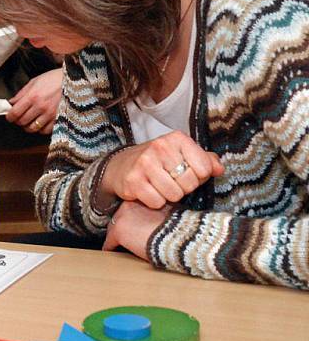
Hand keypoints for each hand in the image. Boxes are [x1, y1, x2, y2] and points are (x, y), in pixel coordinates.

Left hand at [5, 68, 62, 133]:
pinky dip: (41, 129)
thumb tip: (11, 103)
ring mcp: (51, 115)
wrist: (74, 80)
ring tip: (30, 121)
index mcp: (33, 96)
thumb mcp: (34, 82)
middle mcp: (41, 107)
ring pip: (33, 128)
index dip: (9, 117)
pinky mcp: (59, 119)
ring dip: (29, 126)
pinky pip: (46, 131)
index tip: (10, 117)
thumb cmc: (54, 79)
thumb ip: (21, 94)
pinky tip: (41, 123)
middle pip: (22, 122)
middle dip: (18, 121)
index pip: (15, 113)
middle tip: (20, 117)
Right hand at [99, 131, 223, 209]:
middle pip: (190, 183)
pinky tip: (148, 192)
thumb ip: (205, 160)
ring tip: (159, 186)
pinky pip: (157, 202)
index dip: (198, 176)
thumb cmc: (157, 161)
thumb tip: (219, 169)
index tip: (185, 173)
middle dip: (183, 188)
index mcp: (177, 138)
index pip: (204, 169)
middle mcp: (160, 147)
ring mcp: (145, 163)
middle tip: (170, 181)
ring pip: (174, 195)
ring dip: (169, 196)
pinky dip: (154, 202)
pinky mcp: (133, 180)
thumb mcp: (182, 154)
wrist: (121, 166)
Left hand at [102, 200, 171, 260]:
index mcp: (140, 199)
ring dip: (115, 236)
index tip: (133, 226)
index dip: (132, 220)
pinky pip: (110, 241)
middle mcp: (128, 205)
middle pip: (120, 218)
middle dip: (122, 226)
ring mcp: (121, 218)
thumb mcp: (168, 212)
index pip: (130, 210)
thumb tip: (158, 219)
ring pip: (113, 228)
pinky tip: (111, 251)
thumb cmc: (178, 227)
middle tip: (124, 236)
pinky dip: (110, 246)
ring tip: (117, 244)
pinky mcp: (118, 232)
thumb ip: (158, 212)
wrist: (178, 237)